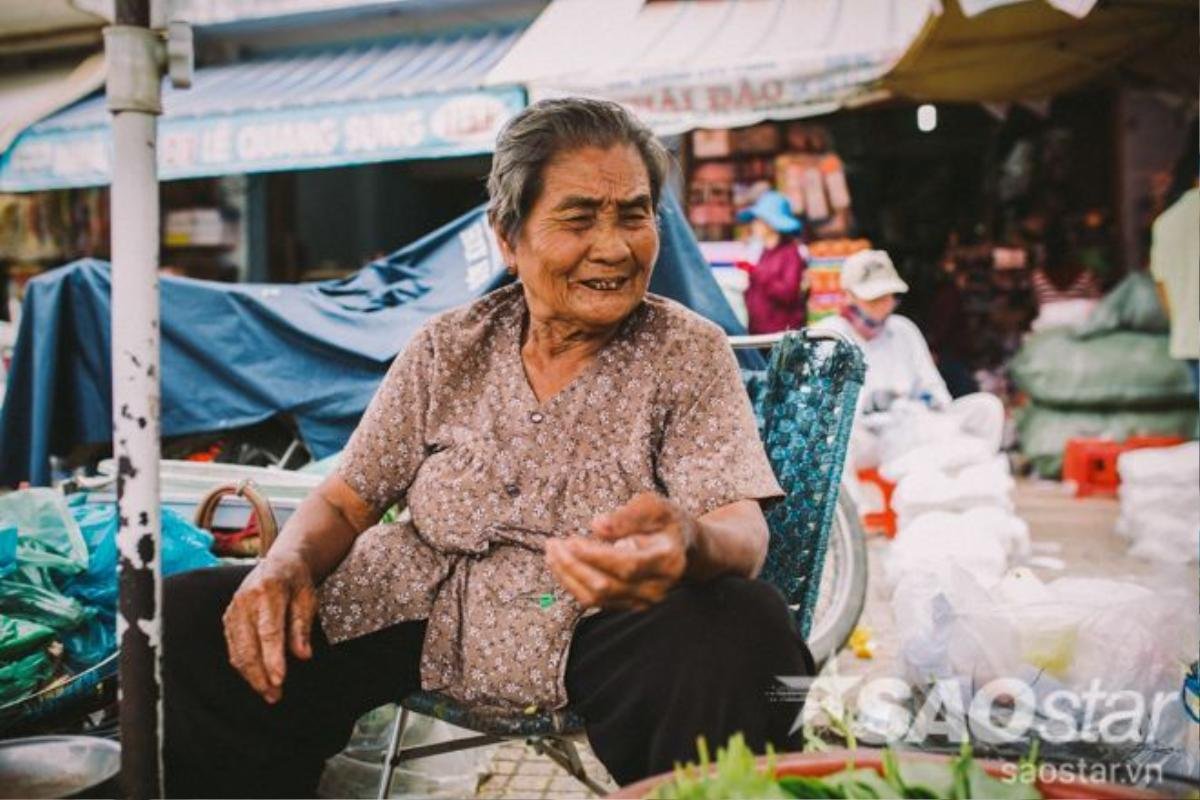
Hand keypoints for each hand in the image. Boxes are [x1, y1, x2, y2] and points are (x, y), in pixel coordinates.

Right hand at [222, 554, 316, 703]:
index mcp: (268, 591)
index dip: (273, 658)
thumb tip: (303, 656)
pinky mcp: (228, 618)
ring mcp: (233, 609)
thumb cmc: (298, 582)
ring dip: (251, 676)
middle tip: (275, 696)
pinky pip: (233, 647)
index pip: (269, 630)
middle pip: (248, 645)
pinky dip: (244, 666)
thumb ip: (303, 626)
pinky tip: (258, 678)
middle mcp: (245, 600)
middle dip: (260, 675)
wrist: (279, 564)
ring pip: (237, 650)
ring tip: (269, 693)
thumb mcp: (308, 599)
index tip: (280, 680)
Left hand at [545, 493, 696, 610]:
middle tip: (553, 543)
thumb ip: (628, 515)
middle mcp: (656, 587)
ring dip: (567, 576)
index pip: (627, 565)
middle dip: (573, 566)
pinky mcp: (628, 605)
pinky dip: (573, 583)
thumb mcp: (654, 506)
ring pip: (595, 598)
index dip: (596, 556)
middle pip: (606, 586)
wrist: (682, 547)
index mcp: (668, 561)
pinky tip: (561, 564)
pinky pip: (594, 601)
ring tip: (552, 552)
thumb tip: (597, 526)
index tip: (571, 541)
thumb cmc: (666, 522)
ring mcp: (642, 601)